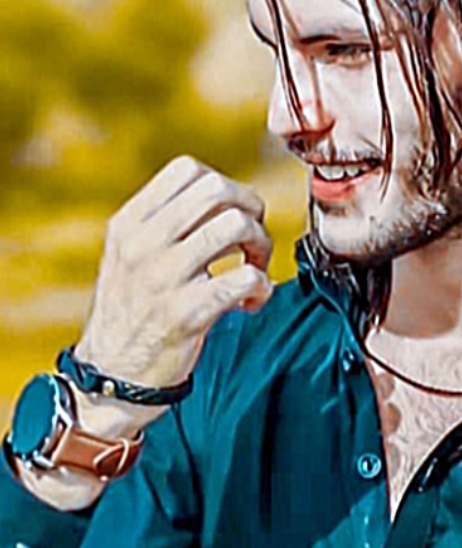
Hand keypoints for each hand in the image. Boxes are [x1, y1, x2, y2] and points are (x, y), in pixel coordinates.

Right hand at [76, 155, 272, 396]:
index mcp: (129, 223)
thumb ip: (165, 224)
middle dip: (251, 209)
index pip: (188, 170)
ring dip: (261, 246)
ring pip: (237, 226)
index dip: (226, 186)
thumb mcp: (129, 256)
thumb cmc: (132, 314)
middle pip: (218, 190)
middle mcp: (143, 244)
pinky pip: (245, 279)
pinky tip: (251, 302)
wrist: (112, 377)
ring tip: (254, 271)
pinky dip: (262, 287)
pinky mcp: (187, 314)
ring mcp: (164, 277)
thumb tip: (225, 199)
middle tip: (252, 242)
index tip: (232, 215)